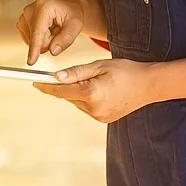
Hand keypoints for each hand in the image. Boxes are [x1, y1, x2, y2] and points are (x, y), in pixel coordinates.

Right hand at [16, 0, 88, 64]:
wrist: (67, 7)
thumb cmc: (72, 13)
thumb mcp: (76, 25)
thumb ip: (66, 39)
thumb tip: (53, 51)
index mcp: (44, 7)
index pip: (38, 32)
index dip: (35, 48)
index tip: (31, 61)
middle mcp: (30, 10)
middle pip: (37, 40)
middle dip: (49, 41)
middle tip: (58, 31)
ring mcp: (24, 16)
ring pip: (32, 42)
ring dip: (44, 41)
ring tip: (52, 29)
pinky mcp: (21, 23)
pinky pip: (29, 41)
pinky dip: (39, 40)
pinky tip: (45, 31)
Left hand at [32, 59, 155, 122]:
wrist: (150, 85)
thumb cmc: (126, 70)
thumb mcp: (99, 65)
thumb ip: (76, 72)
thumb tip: (55, 77)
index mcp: (91, 93)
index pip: (61, 90)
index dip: (47, 86)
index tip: (35, 83)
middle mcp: (93, 108)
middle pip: (68, 96)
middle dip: (65, 86)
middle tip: (70, 74)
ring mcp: (99, 116)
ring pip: (77, 102)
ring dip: (77, 93)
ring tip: (95, 81)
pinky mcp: (103, 119)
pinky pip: (87, 108)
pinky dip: (87, 99)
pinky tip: (101, 90)